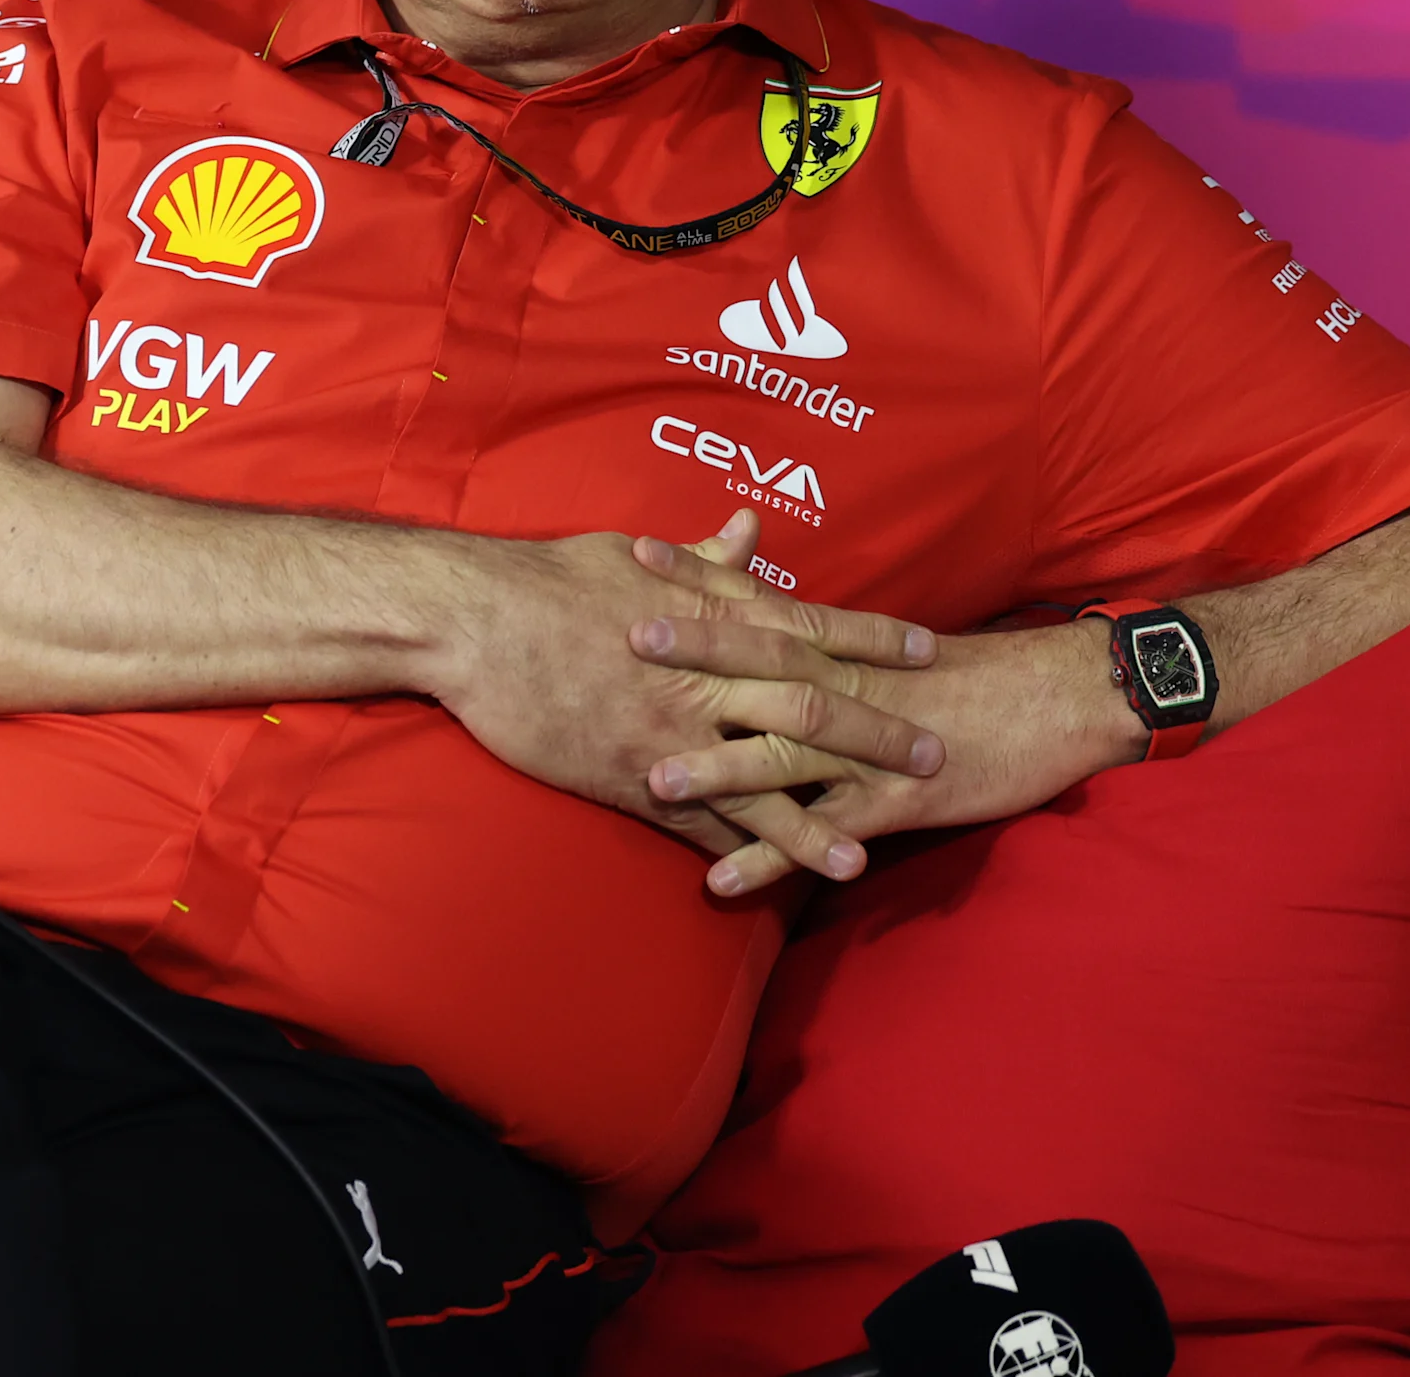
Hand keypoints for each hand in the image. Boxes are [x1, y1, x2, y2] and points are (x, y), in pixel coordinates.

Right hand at [430, 510, 941, 876]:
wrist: (475, 621)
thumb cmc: (549, 578)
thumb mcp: (633, 554)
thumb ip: (702, 555)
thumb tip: (749, 527)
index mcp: (710, 613)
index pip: (812, 625)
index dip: (874, 640)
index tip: (930, 651)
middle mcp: (706, 674)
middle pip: (811, 709)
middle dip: (876, 736)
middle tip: (935, 757)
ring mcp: (672, 730)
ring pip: (762, 783)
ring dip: (816, 822)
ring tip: (864, 856)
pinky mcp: (631, 774)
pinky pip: (695, 821)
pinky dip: (731, 851)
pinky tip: (761, 882)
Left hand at [628, 547, 1143, 893]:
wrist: (1064, 701)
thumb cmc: (975, 675)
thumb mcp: (894, 645)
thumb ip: (826, 635)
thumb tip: (769, 615)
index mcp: (844, 648)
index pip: (762, 603)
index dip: (701, 578)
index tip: (639, 551)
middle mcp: (850, 688)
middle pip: (766, 665)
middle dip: (697, 655)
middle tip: (625, 640)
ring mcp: (872, 748)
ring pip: (787, 755)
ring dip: (720, 770)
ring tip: (651, 781)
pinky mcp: (899, 802)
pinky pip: (825, 833)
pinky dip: (773, 858)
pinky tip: (721, 883)